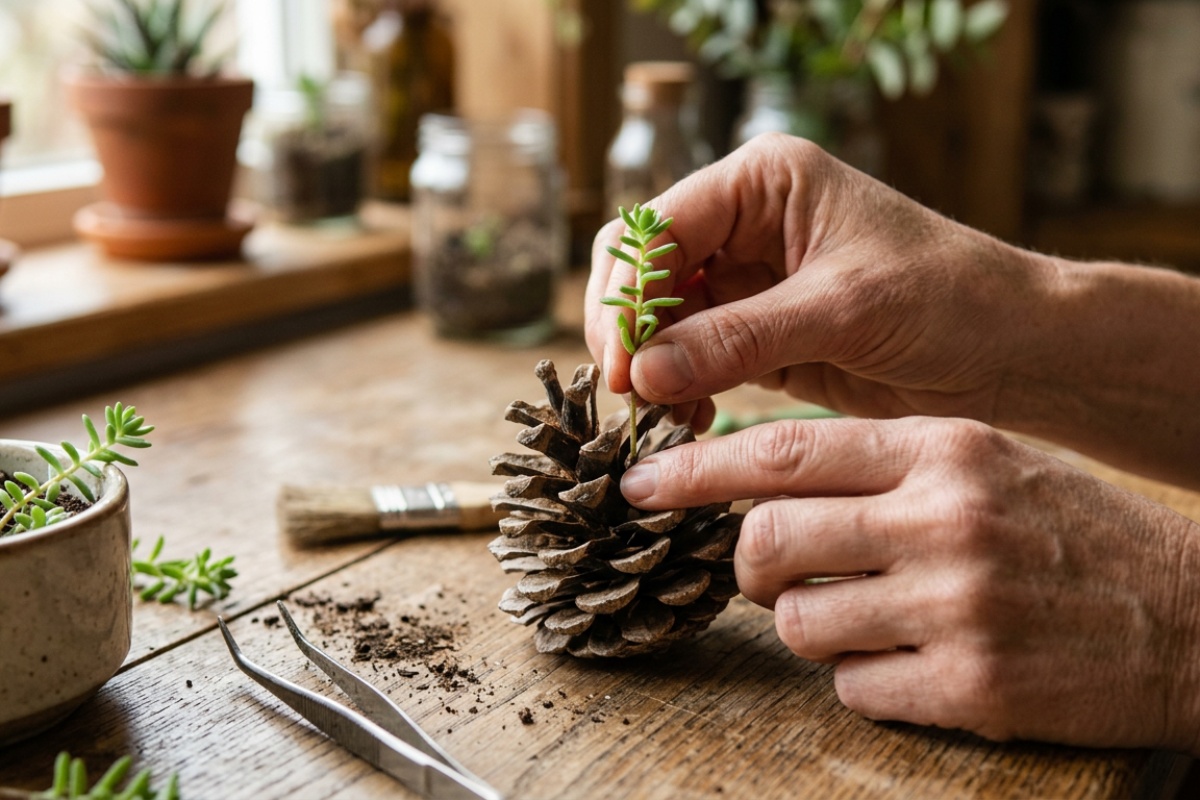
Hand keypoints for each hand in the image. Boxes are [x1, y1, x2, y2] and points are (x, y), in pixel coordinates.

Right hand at [586, 134, 1049, 432]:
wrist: (1011, 351)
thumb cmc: (949, 299)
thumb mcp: (844, 310)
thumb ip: (740, 338)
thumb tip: (646, 372)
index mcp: (762, 182)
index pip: (658, 228)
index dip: (629, 296)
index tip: (624, 366)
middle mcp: (744, 222)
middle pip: (644, 270)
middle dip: (629, 331)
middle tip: (629, 395)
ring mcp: (746, 280)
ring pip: (659, 318)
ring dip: (651, 366)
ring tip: (658, 417)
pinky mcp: (756, 333)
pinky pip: (691, 356)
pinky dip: (680, 388)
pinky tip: (689, 420)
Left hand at [619, 416, 1199, 752]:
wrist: (1191, 615)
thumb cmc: (1069, 533)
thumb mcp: (984, 463)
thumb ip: (879, 467)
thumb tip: (762, 485)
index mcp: (941, 449)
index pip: (783, 451)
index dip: (697, 470)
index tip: (640, 486)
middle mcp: (942, 518)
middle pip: (766, 541)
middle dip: (749, 567)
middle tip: (772, 576)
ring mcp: (956, 605)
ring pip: (796, 622)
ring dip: (809, 627)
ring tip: (868, 620)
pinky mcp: (971, 686)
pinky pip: (852, 688)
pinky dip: (865, 680)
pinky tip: (918, 664)